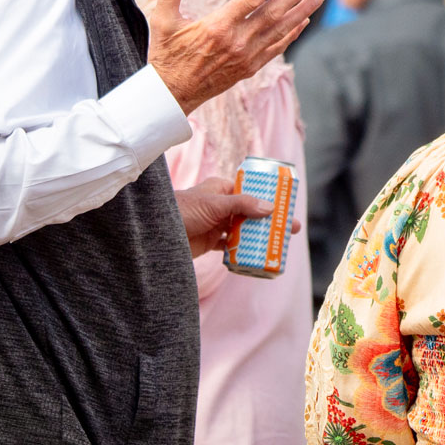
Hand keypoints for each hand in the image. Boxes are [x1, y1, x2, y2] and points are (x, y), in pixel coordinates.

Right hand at [149, 0, 323, 114]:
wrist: (172, 94)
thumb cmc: (167, 55)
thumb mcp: (163, 21)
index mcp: (217, 26)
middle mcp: (237, 41)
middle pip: (273, 13)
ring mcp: (246, 56)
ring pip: (279, 31)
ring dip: (301, 12)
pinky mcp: (250, 68)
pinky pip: (276, 49)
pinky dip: (291, 34)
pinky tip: (303, 22)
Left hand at [175, 176, 301, 257]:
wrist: (154, 234)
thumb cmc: (182, 211)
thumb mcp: (214, 205)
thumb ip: (241, 204)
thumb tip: (270, 207)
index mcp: (223, 189)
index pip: (252, 191)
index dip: (270, 198)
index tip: (287, 205)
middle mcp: (222, 205)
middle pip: (252, 212)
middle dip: (271, 220)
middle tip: (291, 229)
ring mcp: (217, 223)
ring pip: (244, 229)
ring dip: (259, 236)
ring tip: (278, 243)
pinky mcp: (211, 241)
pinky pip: (232, 245)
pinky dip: (243, 250)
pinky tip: (256, 255)